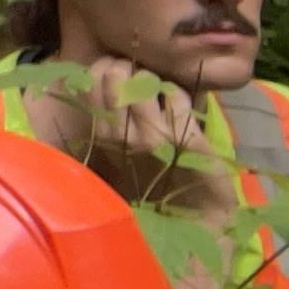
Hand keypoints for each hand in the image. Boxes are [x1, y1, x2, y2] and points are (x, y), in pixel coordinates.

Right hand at [70, 59, 236, 223]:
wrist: (199, 222)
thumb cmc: (159, 188)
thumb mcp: (125, 159)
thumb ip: (112, 128)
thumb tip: (104, 86)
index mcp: (103, 142)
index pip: (89, 89)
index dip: (99, 71)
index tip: (111, 70)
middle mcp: (123, 139)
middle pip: (113, 80)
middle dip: (122, 67)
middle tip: (133, 71)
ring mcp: (155, 140)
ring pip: (144, 83)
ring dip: (150, 77)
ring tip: (155, 85)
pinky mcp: (188, 141)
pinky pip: (177, 99)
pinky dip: (177, 94)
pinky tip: (178, 102)